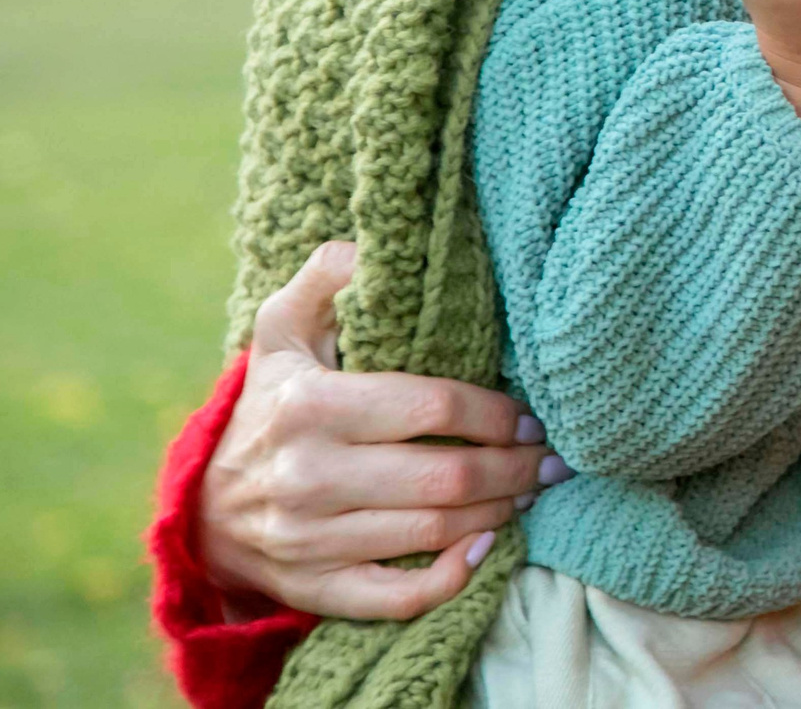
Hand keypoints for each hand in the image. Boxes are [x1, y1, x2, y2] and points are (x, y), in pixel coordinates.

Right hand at [200, 242, 554, 620]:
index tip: (531, 417)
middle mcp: (308, 477)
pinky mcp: (313, 588)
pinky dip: (451, 578)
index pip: (433, 406)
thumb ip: (325, 278)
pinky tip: (485, 547)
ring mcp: (309, 539)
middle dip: (515, 469)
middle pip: (446, 476)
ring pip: (434, 533)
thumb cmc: (271, 403)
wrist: (204, 506)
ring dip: (499, 513)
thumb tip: (368, 247)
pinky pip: (396, 597)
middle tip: (551, 461)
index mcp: (310, 407)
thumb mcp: (282, 330)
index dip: (496, 413)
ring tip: (530, 492)